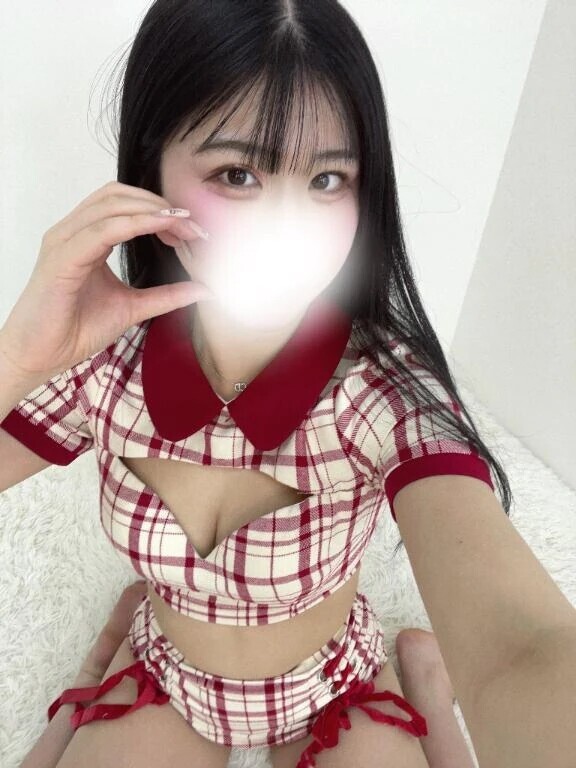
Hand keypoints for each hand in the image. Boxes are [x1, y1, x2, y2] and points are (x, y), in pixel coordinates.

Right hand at [0, 181, 211, 383]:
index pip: (125, 205)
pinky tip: (161, 228)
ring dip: (152, 210)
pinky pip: (102, 230)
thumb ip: (166, 296)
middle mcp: (72, 232)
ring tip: (183, 225)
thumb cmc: (75, 330)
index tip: (193, 229)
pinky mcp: (62, 258)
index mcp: (85, 238)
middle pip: (119, 195)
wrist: (41, 355)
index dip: (160, 210)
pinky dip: (135, 224)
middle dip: (160, 204)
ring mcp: (64, 241)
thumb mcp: (133, 308)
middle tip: (193, 226)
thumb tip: (204, 290)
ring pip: (111, 204)